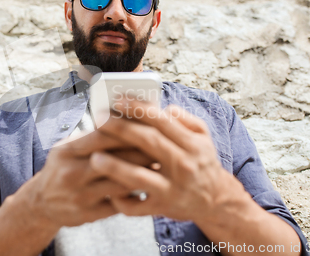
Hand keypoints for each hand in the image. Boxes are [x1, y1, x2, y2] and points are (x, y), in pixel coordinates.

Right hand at [10, 127, 156, 230]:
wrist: (41, 203)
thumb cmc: (61, 169)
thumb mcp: (67, 148)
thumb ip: (92, 137)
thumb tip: (124, 119)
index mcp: (67, 151)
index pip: (102, 135)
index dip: (128, 130)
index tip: (148, 125)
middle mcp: (72, 172)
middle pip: (115, 159)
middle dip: (142, 151)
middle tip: (163, 146)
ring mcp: (80, 195)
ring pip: (120, 182)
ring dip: (143, 174)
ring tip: (161, 166)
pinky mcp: (88, 214)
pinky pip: (118, 204)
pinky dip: (135, 195)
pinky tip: (148, 188)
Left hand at [90, 100, 241, 224]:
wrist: (215, 200)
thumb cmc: (201, 162)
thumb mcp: (203, 137)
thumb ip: (186, 119)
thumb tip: (166, 108)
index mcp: (192, 144)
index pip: (163, 121)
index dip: (139, 109)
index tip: (118, 100)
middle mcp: (183, 165)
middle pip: (148, 143)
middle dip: (121, 129)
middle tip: (99, 120)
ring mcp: (172, 189)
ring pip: (139, 177)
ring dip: (115, 167)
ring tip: (94, 157)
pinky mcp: (162, 208)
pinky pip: (136, 205)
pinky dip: (120, 199)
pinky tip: (106, 189)